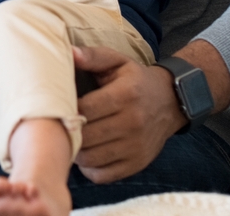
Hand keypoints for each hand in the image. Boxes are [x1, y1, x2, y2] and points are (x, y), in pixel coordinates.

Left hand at [72, 45, 184, 182]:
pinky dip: (89, 168)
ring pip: (91, 159)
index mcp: (124, 95)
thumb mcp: (117, 61)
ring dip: (75, 151)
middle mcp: (132, 123)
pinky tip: (87, 152)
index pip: (85, 109)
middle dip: (68, 131)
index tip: (59, 105)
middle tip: (60, 125)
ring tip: (71, 138)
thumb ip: (92, 56)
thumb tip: (70, 53)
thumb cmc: (135, 80)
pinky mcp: (137, 164)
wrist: (170, 102)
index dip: (66, 109)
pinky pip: (103, 175)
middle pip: (86, 136)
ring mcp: (136, 147)